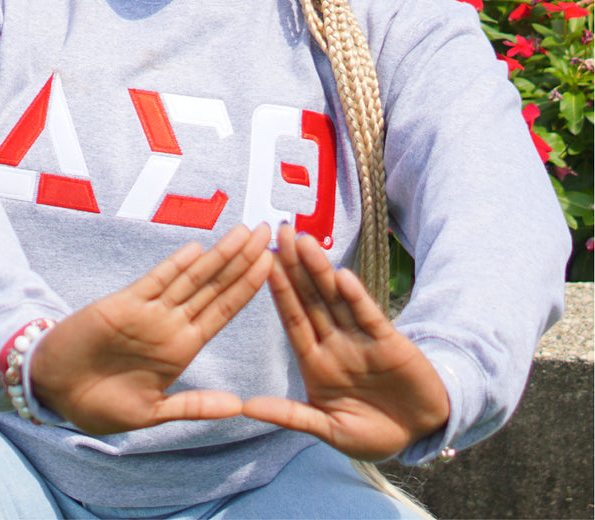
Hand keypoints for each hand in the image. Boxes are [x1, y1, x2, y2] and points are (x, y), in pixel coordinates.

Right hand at [29, 223, 272, 433]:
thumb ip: (193, 406)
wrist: (54, 389)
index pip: (223, 310)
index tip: (273, 265)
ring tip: (244, 232)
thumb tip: (239, 408)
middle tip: (269, 232)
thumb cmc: (100, 404)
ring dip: (218, 256)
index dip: (248, 287)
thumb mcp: (150, 413)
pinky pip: (155, 282)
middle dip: (243, 260)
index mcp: (182, 348)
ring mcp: (149, 312)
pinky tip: (196, 251)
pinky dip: (174, 267)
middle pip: (215, 286)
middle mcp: (171, 324)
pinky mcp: (124, 304)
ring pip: (191, 278)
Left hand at [242, 225, 449, 460]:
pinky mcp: (389, 342)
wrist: (421, 433)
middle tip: (280, 233)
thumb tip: (245, 407)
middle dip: (295, 267)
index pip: (293, 319)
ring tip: (305, 243)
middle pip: (311, 299)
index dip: (279, 291)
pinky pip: (369, 317)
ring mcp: (361, 339)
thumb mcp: (329, 428)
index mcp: (316, 362)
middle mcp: (335, 343)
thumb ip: (291, 415)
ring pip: (336, 299)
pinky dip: (357, 298)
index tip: (260, 263)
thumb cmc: (372, 433)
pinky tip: (343, 277)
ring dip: (321, 271)